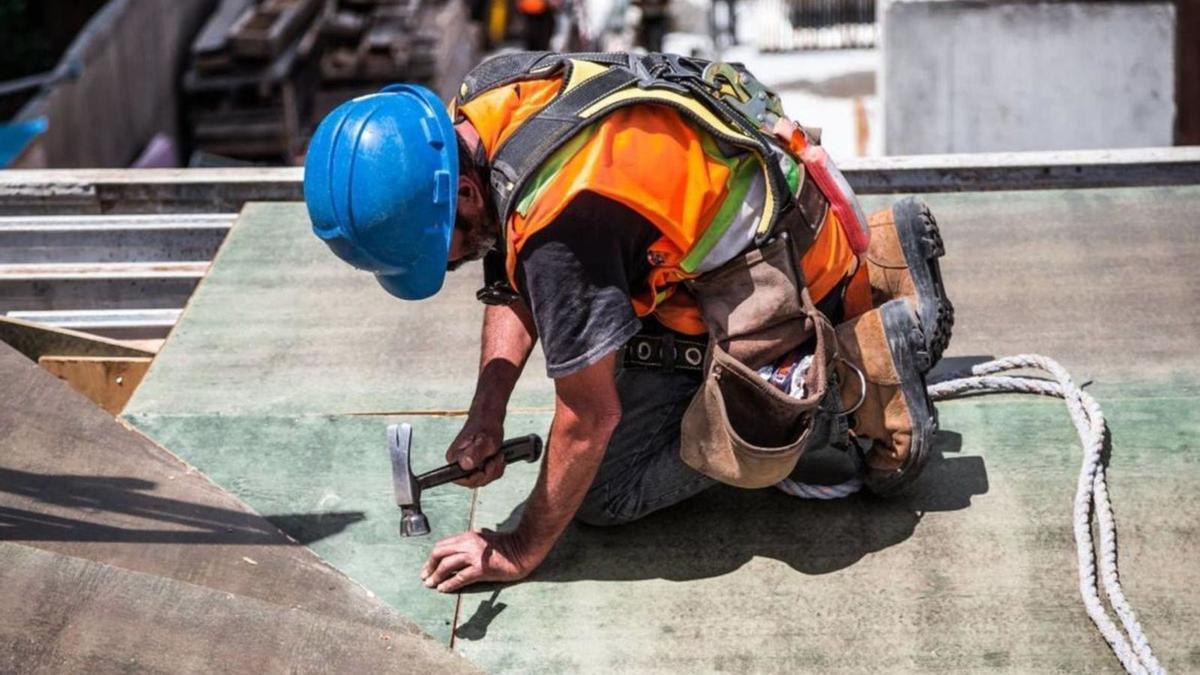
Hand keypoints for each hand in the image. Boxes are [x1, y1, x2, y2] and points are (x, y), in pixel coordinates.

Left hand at [420, 529, 540, 592]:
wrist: (523, 550)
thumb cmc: (507, 546)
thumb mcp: (485, 539)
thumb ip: (472, 542)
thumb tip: (459, 551)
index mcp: (468, 536)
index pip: (443, 545)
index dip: (432, 557)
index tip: (428, 567)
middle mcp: (469, 544)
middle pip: (440, 553)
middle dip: (429, 566)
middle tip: (425, 577)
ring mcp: (474, 556)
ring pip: (447, 566)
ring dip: (436, 577)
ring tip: (431, 585)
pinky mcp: (481, 569)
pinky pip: (460, 578)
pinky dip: (449, 584)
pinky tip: (443, 589)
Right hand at [446, 417, 503, 487]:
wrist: (488, 418)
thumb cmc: (486, 426)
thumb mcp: (485, 440)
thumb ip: (476, 453)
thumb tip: (465, 464)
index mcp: (454, 458)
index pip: (462, 480)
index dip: (478, 477)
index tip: (488, 464)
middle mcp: (457, 463)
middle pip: (474, 482)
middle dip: (490, 472)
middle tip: (496, 457)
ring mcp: (466, 465)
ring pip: (482, 480)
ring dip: (494, 470)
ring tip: (498, 455)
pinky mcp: (474, 466)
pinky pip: (486, 476)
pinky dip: (496, 469)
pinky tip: (498, 458)